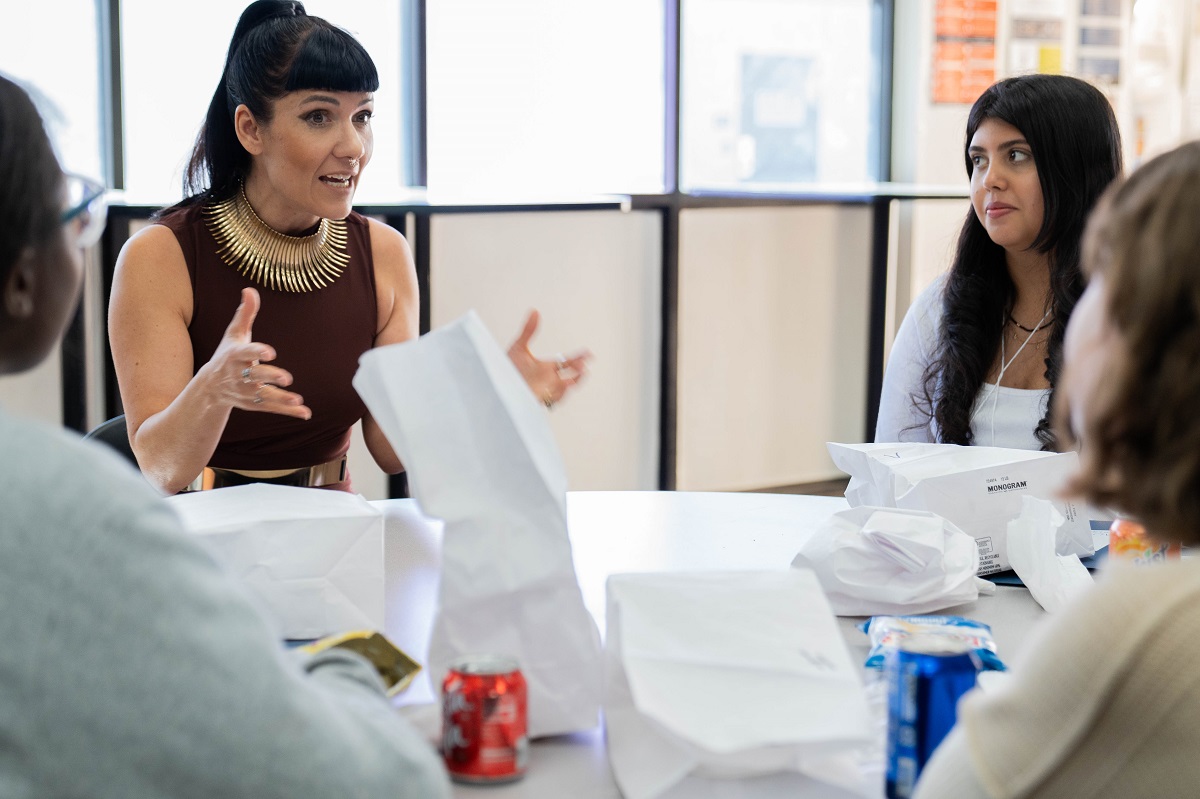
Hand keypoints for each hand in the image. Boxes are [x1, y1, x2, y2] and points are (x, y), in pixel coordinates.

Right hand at [207, 287, 310, 419]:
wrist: (211, 387)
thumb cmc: (227, 354)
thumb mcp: (234, 334)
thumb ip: (244, 314)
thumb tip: (250, 289)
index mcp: (235, 356)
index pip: (246, 353)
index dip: (257, 352)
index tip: (270, 352)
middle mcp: (239, 375)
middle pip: (255, 376)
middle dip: (270, 377)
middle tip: (286, 378)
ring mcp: (246, 392)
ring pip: (264, 396)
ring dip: (281, 399)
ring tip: (298, 400)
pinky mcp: (254, 404)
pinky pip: (272, 408)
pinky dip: (289, 412)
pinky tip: (306, 413)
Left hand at [507, 309, 590, 408]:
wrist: (496, 382)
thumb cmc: (507, 367)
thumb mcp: (519, 347)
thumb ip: (528, 330)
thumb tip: (534, 311)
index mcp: (547, 368)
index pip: (567, 363)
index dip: (579, 358)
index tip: (588, 354)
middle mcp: (549, 380)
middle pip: (571, 377)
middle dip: (579, 372)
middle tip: (583, 367)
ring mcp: (545, 391)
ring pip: (564, 390)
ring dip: (572, 384)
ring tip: (573, 379)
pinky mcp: (538, 399)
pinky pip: (553, 399)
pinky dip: (560, 394)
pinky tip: (564, 386)